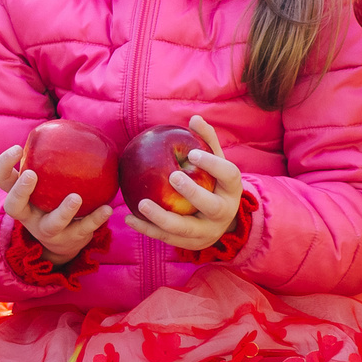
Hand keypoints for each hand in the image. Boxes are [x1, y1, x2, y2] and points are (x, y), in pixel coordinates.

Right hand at [0, 144, 111, 264]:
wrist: (64, 241)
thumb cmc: (53, 198)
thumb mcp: (47, 181)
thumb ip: (53, 158)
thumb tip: (72, 124)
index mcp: (20, 195)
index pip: (1, 179)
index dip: (3, 164)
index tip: (18, 148)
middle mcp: (28, 214)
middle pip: (13, 206)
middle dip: (20, 191)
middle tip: (31, 175)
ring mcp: (46, 230)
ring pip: (50, 225)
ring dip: (63, 211)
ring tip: (76, 197)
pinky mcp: (68, 240)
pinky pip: (82, 230)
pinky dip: (94, 220)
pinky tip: (107, 209)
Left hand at [125, 114, 243, 252]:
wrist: (221, 222)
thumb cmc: (214, 183)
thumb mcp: (215, 162)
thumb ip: (206, 141)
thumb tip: (195, 118)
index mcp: (232, 190)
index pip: (229, 175)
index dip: (213, 164)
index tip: (192, 153)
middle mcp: (224, 213)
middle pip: (212, 206)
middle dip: (192, 193)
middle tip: (172, 176)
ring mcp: (208, 232)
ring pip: (186, 229)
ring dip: (162, 218)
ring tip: (141, 204)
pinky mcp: (191, 244)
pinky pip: (167, 238)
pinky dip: (147, 229)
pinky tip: (129, 218)